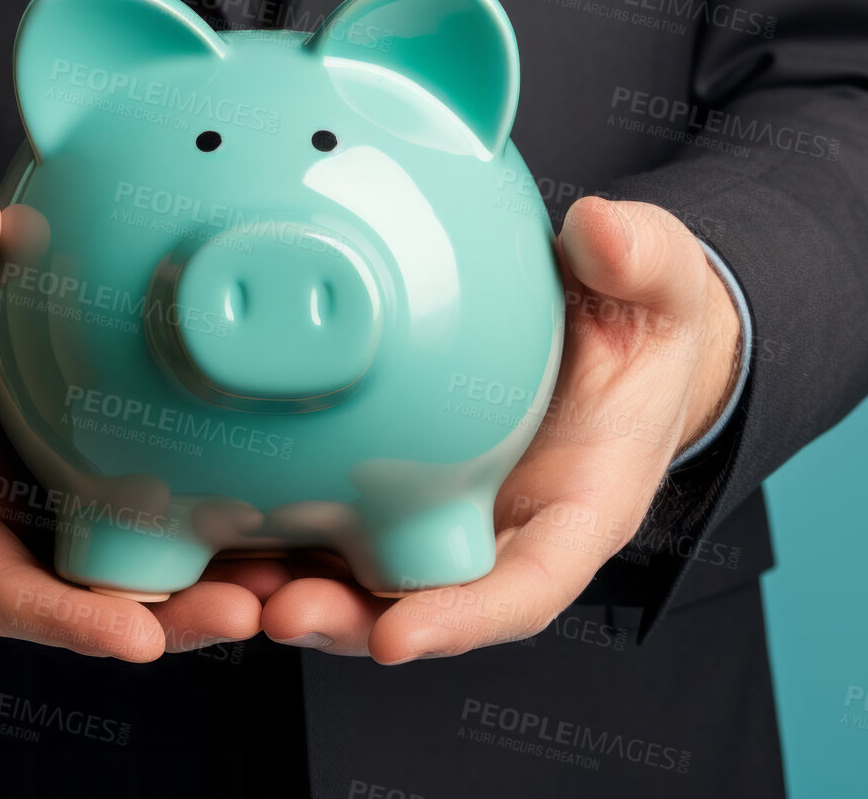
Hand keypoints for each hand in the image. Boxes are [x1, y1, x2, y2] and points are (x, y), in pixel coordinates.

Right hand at [0, 180, 276, 660]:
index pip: (1, 586)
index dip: (67, 619)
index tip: (136, 637)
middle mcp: (12, 526)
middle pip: (94, 603)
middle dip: (174, 620)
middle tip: (246, 611)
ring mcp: (66, 510)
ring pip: (148, 577)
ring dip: (219, 591)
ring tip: (296, 589)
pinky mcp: (112, 482)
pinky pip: (173, 524)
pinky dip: (230, 538)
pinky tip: (299, 529)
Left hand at [259, 196, 742, 663]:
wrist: (607, 315)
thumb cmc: (638, 316)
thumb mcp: (653, 282)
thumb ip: (638, 259)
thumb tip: (603, 231)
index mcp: (577, 506)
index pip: (527, 587)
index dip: (463, 618)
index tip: (401, 636)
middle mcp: (500, 529)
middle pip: (425, 604)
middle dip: (353, 621)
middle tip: (285, 610)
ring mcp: (439, 512)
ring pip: (364, 578)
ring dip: (298, 592)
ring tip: (231, 591)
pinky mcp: (389, 483)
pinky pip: (330, 525)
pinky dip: (276, 539)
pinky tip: (214, 533)